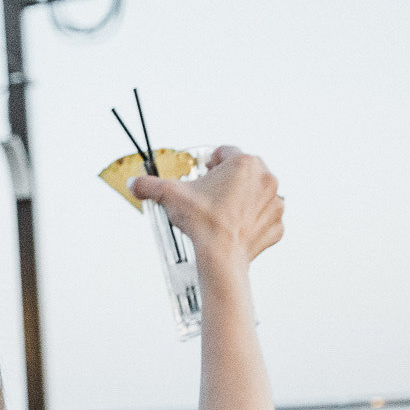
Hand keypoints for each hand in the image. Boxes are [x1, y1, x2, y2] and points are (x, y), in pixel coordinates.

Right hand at [129, 147, 282, 268]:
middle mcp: (265, 178)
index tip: (204, 172)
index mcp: (244, 163)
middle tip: (211, 193)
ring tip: (223, 211)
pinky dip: (252, 222)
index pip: (225, 152)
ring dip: (243, 199)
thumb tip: (133, 183)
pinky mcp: (276, 225)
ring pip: (256, 194)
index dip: (211, 161)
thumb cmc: (201, 222)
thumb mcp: (169, 196)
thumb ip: (149, 185)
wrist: (222, 257)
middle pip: (245, 171)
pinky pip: (264, 218)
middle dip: (228, 179)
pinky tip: (235, 228)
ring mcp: (275, 203)